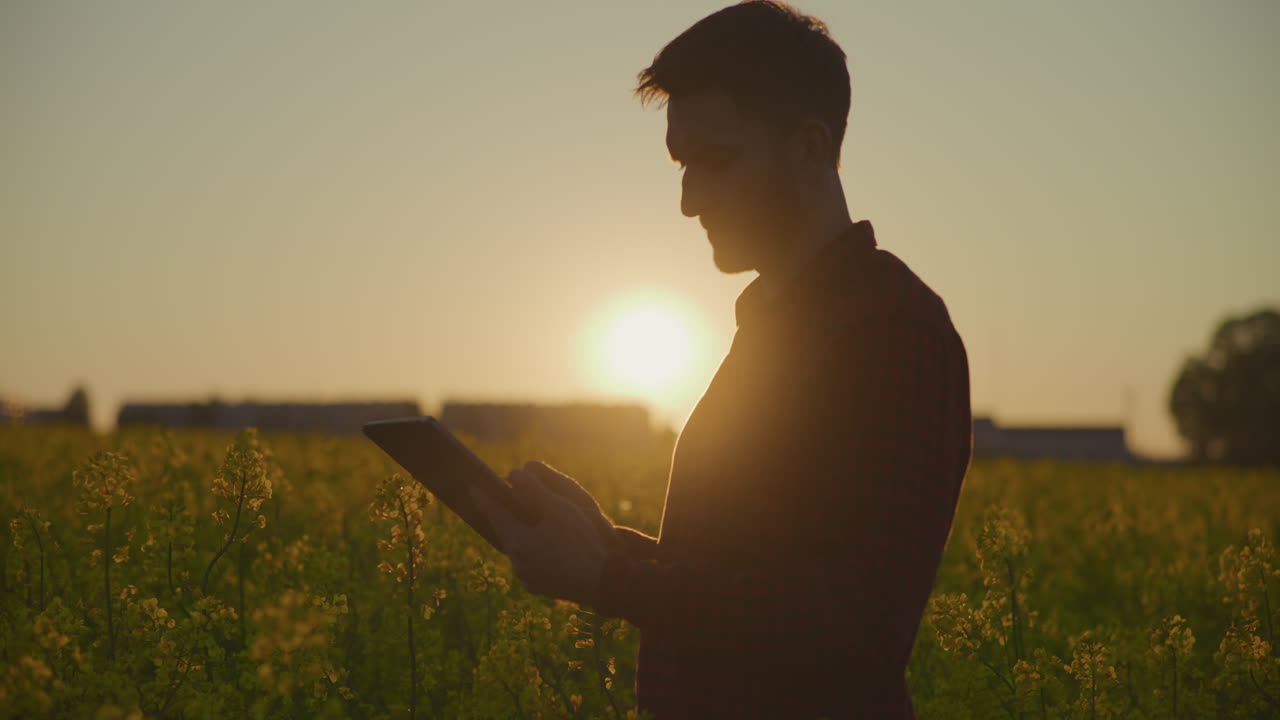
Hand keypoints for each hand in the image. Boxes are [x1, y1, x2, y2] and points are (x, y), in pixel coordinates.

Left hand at [469, 462, 619, 604]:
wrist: (604, 582)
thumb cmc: (582, 542)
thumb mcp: (559, 508)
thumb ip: (534, 489)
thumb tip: (514, 474)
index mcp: (518, 542)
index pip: (495, 514)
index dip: (484, 498)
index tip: (473, 487)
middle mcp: (518, 563)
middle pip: (507, 534)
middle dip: (506, 517)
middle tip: (501, 503)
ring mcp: (529, 579)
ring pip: (521, 551)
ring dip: (523, 536)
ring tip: (528, 524)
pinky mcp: (542, 589)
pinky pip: (533, 566)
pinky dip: (536, 554)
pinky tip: (546, 547)